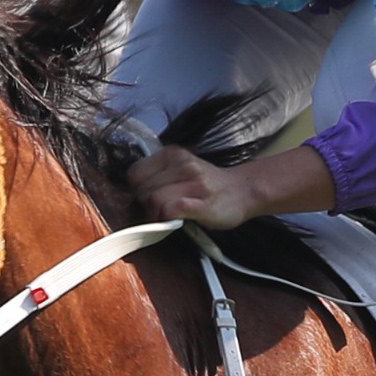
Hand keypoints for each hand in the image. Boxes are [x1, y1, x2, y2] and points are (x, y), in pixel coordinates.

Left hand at [128, 144, 335, 231]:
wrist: (243, 191)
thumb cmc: (208, 185)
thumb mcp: (181, 168)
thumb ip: (159, 174)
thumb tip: (132, 193)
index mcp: (172, 154)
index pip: (135, 173)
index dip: (137, 190)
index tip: (148, 199)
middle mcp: (181, 164)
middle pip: (142, 189)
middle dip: (145, 206)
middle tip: (158, 213)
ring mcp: (193, 183)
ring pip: (153, 200)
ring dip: (155, 215)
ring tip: (167, 218)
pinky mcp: (201, 204)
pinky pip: (171, 210)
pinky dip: (167, 219)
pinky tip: (176, 221)